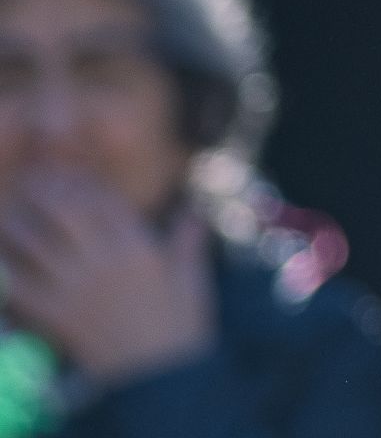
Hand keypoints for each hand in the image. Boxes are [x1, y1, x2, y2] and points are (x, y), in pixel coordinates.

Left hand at [0, 171, 214, 381]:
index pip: (104, 203)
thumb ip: (188, 240)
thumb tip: (192, 211)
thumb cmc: (181, 323)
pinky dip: (5, 271)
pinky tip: (0, 261)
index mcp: (138, 247)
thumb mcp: (192, 277)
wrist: (158, 374)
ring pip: (35, 244)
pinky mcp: (54, 314)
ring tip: (6, 211)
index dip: (83, 184)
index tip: (69, 175)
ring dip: (16, 224)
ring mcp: (75, 286)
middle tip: (32, 181)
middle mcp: (103, 259)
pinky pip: (20, 287)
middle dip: (45, 193)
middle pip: (64, 213)